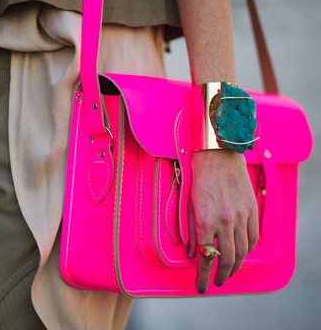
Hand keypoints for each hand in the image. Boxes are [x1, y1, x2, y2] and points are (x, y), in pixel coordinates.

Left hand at [187, 150, 258, 293]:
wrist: (219, 154)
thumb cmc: (198, 175)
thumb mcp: (188, 203)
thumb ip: (190, 230)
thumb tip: (192, 252)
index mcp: (205, 220)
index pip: (205, 257)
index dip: (202, 275)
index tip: (201, 286)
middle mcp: (225, 221)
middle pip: (227, 259)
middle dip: (221, 275)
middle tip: (217, 282)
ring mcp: (241, 216)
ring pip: (242, 251)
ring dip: (236, 266)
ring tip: (229, 272)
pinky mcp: (252, 210)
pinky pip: (252, 237)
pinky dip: (247, 250)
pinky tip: (242, 253)